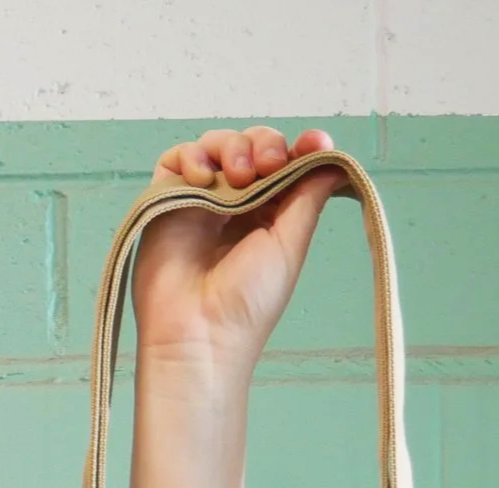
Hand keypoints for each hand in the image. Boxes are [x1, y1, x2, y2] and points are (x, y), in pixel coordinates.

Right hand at [133, 126, 341, 381]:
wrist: (199, 334)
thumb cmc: (249, 302)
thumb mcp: (291, 243)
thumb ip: (309, 194)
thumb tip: (332, 154)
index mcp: (267, 213)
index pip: (282, 161)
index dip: (298, 146)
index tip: (313, 143)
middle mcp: (233, 203)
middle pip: (250, 145)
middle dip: (263, 145)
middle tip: (267, 166)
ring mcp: (198, 202)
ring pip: (214, 145)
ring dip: (230, 147)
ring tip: (238, 175)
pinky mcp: (166, 203)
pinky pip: (175, 160)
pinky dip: (191, 157)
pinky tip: (204, 178)